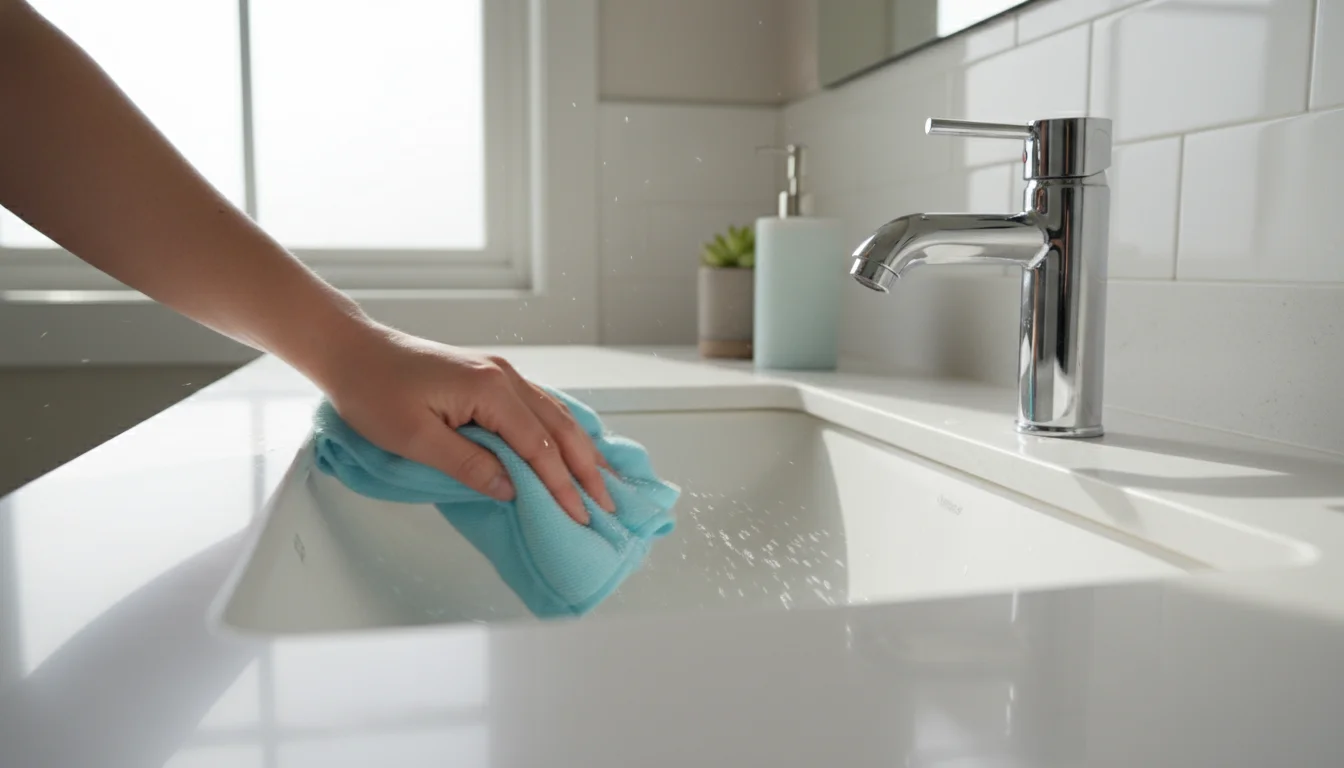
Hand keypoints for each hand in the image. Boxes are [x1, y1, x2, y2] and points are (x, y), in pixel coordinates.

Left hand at [318, 324, 614, 524]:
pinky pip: (540, 408)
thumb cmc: (373, 392)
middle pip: (560, 429)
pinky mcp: (492, 378)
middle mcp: (505, 377)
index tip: (580, 518)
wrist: (353, 350)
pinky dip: (562, 433)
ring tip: (603, 483)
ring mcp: (501, 374)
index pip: (538, 447)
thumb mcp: (414, 438)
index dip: (561, 486)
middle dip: (586, 470)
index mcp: (489, 390)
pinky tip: (573, 447)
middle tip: (608, 507)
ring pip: (555, 416)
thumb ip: (467, 464)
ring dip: (581, 451)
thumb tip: (511, 491)